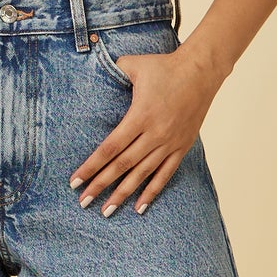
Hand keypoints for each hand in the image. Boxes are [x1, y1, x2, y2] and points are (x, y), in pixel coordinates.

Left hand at [70, 45, 222, 214]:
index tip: (75, 181)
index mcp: (140, 116)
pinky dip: (152, 192)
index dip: (91, 166)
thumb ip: (112, 71)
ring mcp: (169, 143)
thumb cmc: (165, 66)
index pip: (110, 148)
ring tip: (106, 211)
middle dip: (101, 185)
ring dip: (123, 194)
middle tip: (83, 202)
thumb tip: (94, 72)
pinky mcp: (181, 147)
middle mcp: (154, 134)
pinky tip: (139, 208)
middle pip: (122, 166)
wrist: (202, 71)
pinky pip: (164, 174)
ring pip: (142, 174)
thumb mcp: (134, 65)